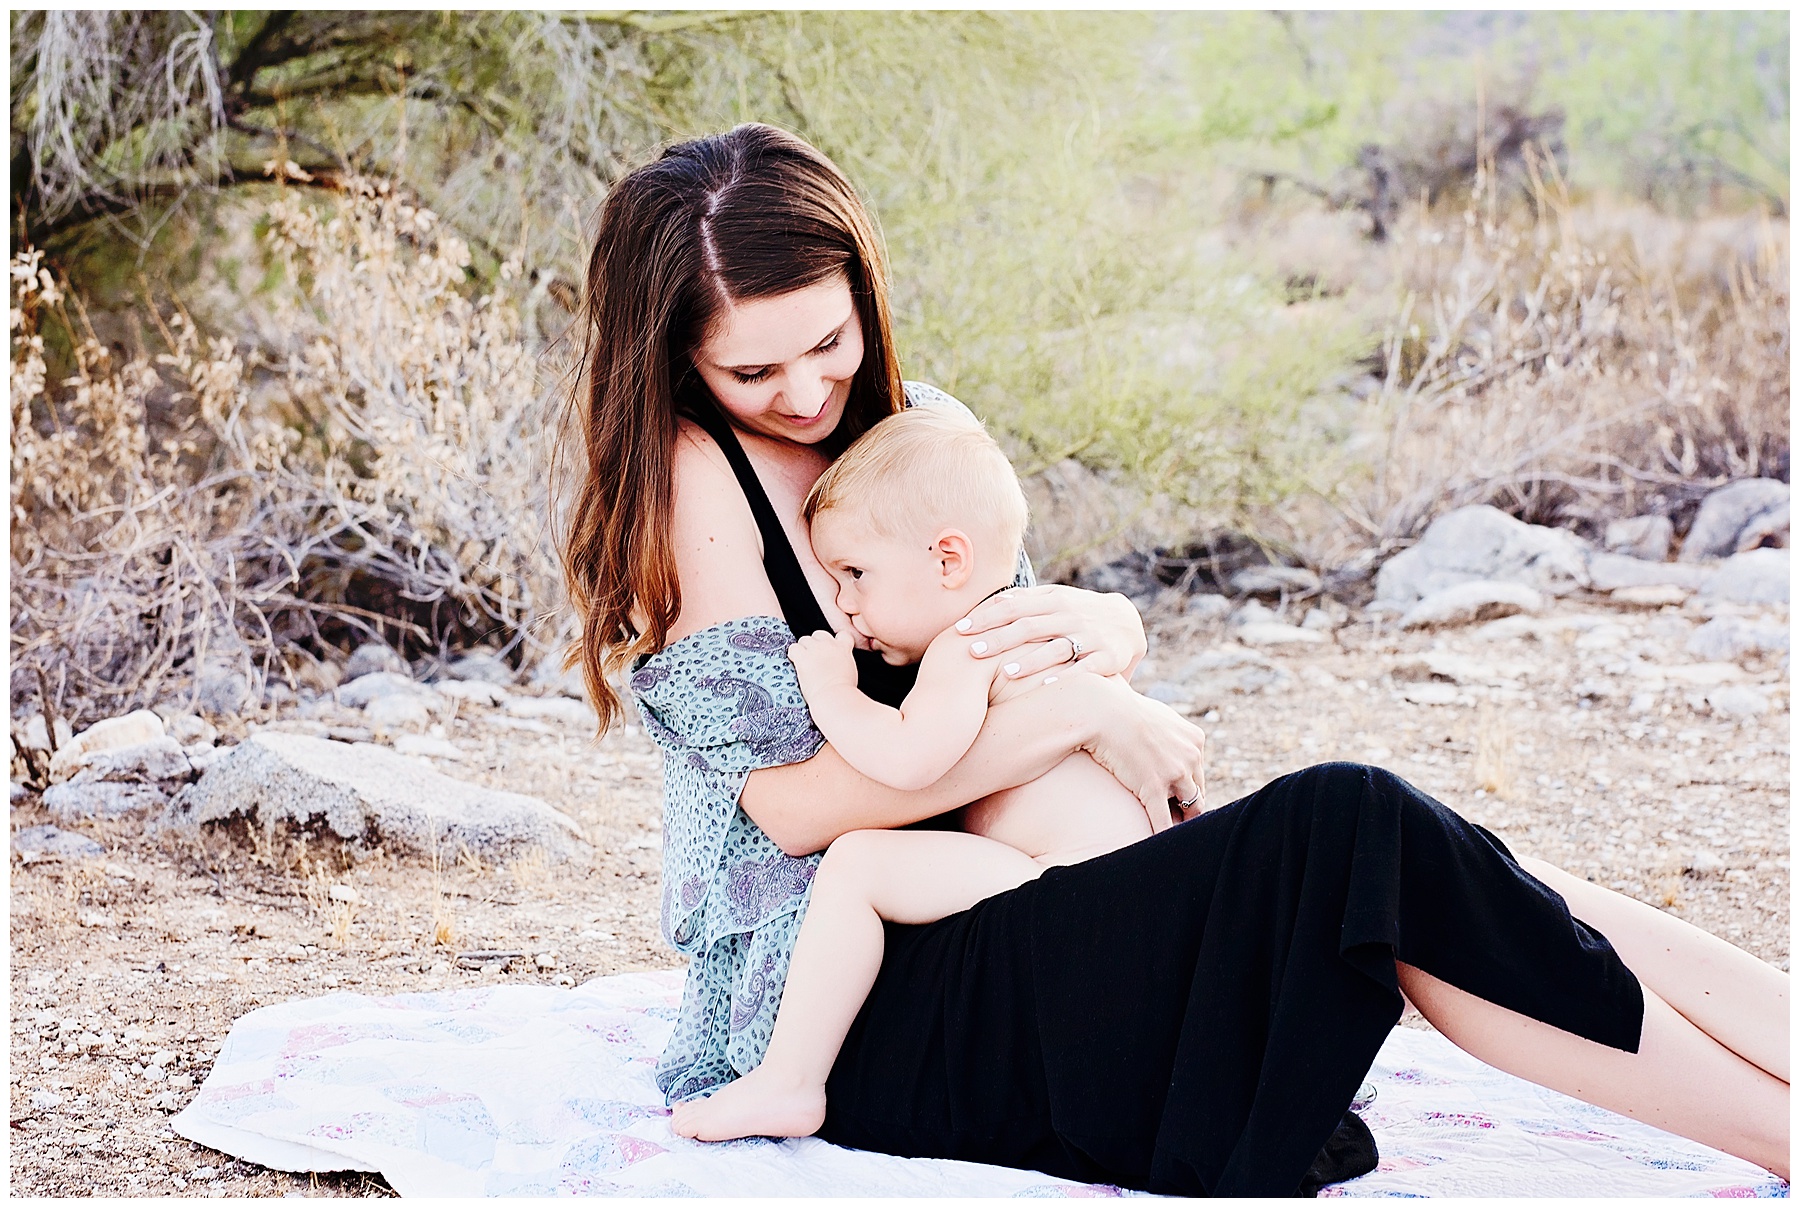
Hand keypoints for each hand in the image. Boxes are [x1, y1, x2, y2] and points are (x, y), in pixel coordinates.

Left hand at [788, 629, 858, 696]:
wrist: (835, 697)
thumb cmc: (844, 692)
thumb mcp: (851, 672)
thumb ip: (844, 662)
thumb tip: (838, 665)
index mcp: (844, 649)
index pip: (842, 635)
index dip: (835, 640)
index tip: (831, 649)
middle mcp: (829, 645)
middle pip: (819, 634)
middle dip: (815, 644)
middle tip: (814, 658)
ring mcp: (815, 650)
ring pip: (804, 640)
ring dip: (803, 649)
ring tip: (804, 663)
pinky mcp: (803, 657)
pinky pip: (793, 648)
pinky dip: (793, 655)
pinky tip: (796, 664)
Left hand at [955, 584, 1146, 679]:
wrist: (1128, 622)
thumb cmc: (1078, 613)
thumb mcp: (1055, 599)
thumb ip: (1025, 601)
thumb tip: (989, 603)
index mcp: (1053, 600)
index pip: (1014, 606)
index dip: (986, 617)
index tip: (960, 629)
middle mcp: (1070, 615)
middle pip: (1030, 626)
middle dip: (1000, 639)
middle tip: (972, 651)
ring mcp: (1090, 636)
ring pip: (1058, 647)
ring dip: (1032, 660)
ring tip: (1007, 672)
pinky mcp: (1108, 657)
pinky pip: (1087, 669)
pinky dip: (1067, 678)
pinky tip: (1047, 688)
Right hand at [1078, 676, 1205, 832]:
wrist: (1101, 710)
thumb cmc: (1121, 708)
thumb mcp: (1156, 714)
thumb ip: (1168, 729)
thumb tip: (1163, 733)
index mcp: (1195, 738)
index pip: (1198, 771)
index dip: (1187, 786)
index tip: (1176, 796)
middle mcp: (1191, 756)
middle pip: (1197, 791)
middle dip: (1187, 806)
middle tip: (1176, 818)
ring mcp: (1174, 773)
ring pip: (1189, 807)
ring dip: (1180, 821)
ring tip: (1172, 833)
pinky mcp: (1153, 788)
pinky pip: (1163, 820)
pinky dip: (1163, 833)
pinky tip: (1157, 844)